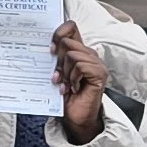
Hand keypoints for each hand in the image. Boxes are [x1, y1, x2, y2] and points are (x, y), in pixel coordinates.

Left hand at [52, 17, 108, 141]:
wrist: (75, 118)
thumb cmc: (66, 97)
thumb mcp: (57, 73)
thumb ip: (55, 58)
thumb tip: (46, 44)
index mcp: (80, 51)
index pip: (71, 27)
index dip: (59, 33)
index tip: (50, 48)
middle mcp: (90, 54)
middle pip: (68, 42)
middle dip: (58, 60)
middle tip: (58, 76)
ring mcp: (97, 64)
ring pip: (72, 54)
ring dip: (65, 72)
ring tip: (66, 84)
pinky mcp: (100, 74)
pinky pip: (80, 66)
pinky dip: (73, 78)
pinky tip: (73, 88)